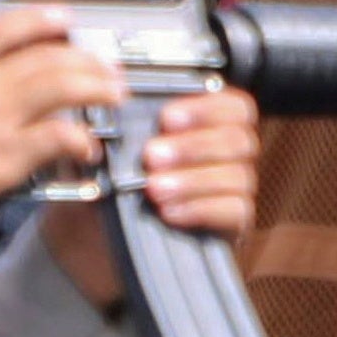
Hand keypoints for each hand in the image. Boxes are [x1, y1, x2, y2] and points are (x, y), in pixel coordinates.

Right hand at [0, 3, 128, 198]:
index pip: (2, 28)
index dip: (39, 20)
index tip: (62, 18)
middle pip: (45, 56)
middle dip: (83, 58)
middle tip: (104, 66)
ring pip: (60, 86)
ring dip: (94, 87)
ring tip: (113, 92)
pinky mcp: (7, 150)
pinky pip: (57, 137)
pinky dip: (79, 139)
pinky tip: (89, 145)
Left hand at [35, 85, 263, 310]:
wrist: (96, 235)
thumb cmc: (108, 183)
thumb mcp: (109, 146)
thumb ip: (123, 123)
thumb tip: (120, 101)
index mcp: (206, 124)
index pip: (234, 107)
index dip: (207, 108)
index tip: (168, 118)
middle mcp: (227, 154)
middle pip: (240, 139)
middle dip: (195, 146)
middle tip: (152, 156)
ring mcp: (233, 190)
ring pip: (239, 176)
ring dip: (194, 180)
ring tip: (155, 188)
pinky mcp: (232, 225)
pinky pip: (236, 212)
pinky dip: (202, 208)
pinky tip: (170, 211)